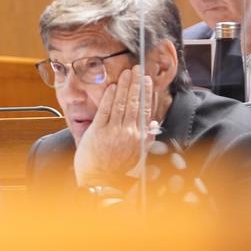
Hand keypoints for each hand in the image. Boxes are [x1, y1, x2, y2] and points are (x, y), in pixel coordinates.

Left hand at [74, 66, 156, 188]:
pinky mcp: (97, 131)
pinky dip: (109, 97)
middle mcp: (128, 133)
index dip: (146, 94)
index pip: (145, 111)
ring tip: (127, 73)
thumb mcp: (138, 157)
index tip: (148, 81)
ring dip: (124, 86)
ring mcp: (112, 131)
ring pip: (120, 104)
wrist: (100, 182)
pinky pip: (104, 110)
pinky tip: (112, 87)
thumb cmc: (117, 171)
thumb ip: (146, 139)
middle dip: (136, 84)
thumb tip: (154, 124)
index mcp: (139, 138)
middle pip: (133, 103)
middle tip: (137, 68)